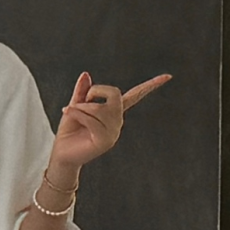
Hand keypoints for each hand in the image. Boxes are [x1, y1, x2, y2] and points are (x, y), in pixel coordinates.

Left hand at [49, 72, 170, 172]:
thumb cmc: (69, 132)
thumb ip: (82, 91)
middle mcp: (117, 122)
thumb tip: (86, 74)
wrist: (61, 155)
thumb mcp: (75, 106)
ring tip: (71, 113)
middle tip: (82, 100)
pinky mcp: (104, 141)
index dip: (150, 85)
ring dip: (80, 108)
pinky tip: (66, 112)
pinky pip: (91, 119)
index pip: (135, 96)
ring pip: (99, 108)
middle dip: (96, 91)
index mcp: (113, 113)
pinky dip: (76, 113)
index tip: (168, 76)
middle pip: (115, 94)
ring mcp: (113, 132)